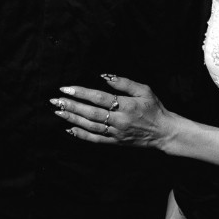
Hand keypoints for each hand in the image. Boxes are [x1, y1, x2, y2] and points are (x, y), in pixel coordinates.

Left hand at [52, 73, 171, 148]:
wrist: (163, 132)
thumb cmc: (154, 108)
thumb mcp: (144, 90)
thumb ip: (124, 83)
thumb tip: (104, 76)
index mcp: (126, 105)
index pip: (99, 98)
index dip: (81, 93)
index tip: (66, 88)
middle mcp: (119, 120)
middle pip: (91, 113)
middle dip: (71, 106)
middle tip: (55, 100)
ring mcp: (116, 133)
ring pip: (90, 126)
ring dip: (72, 119)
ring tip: (58, 112)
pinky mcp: (115, 142)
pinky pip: (95, 139)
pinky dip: (81, 135)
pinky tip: (69, 129)